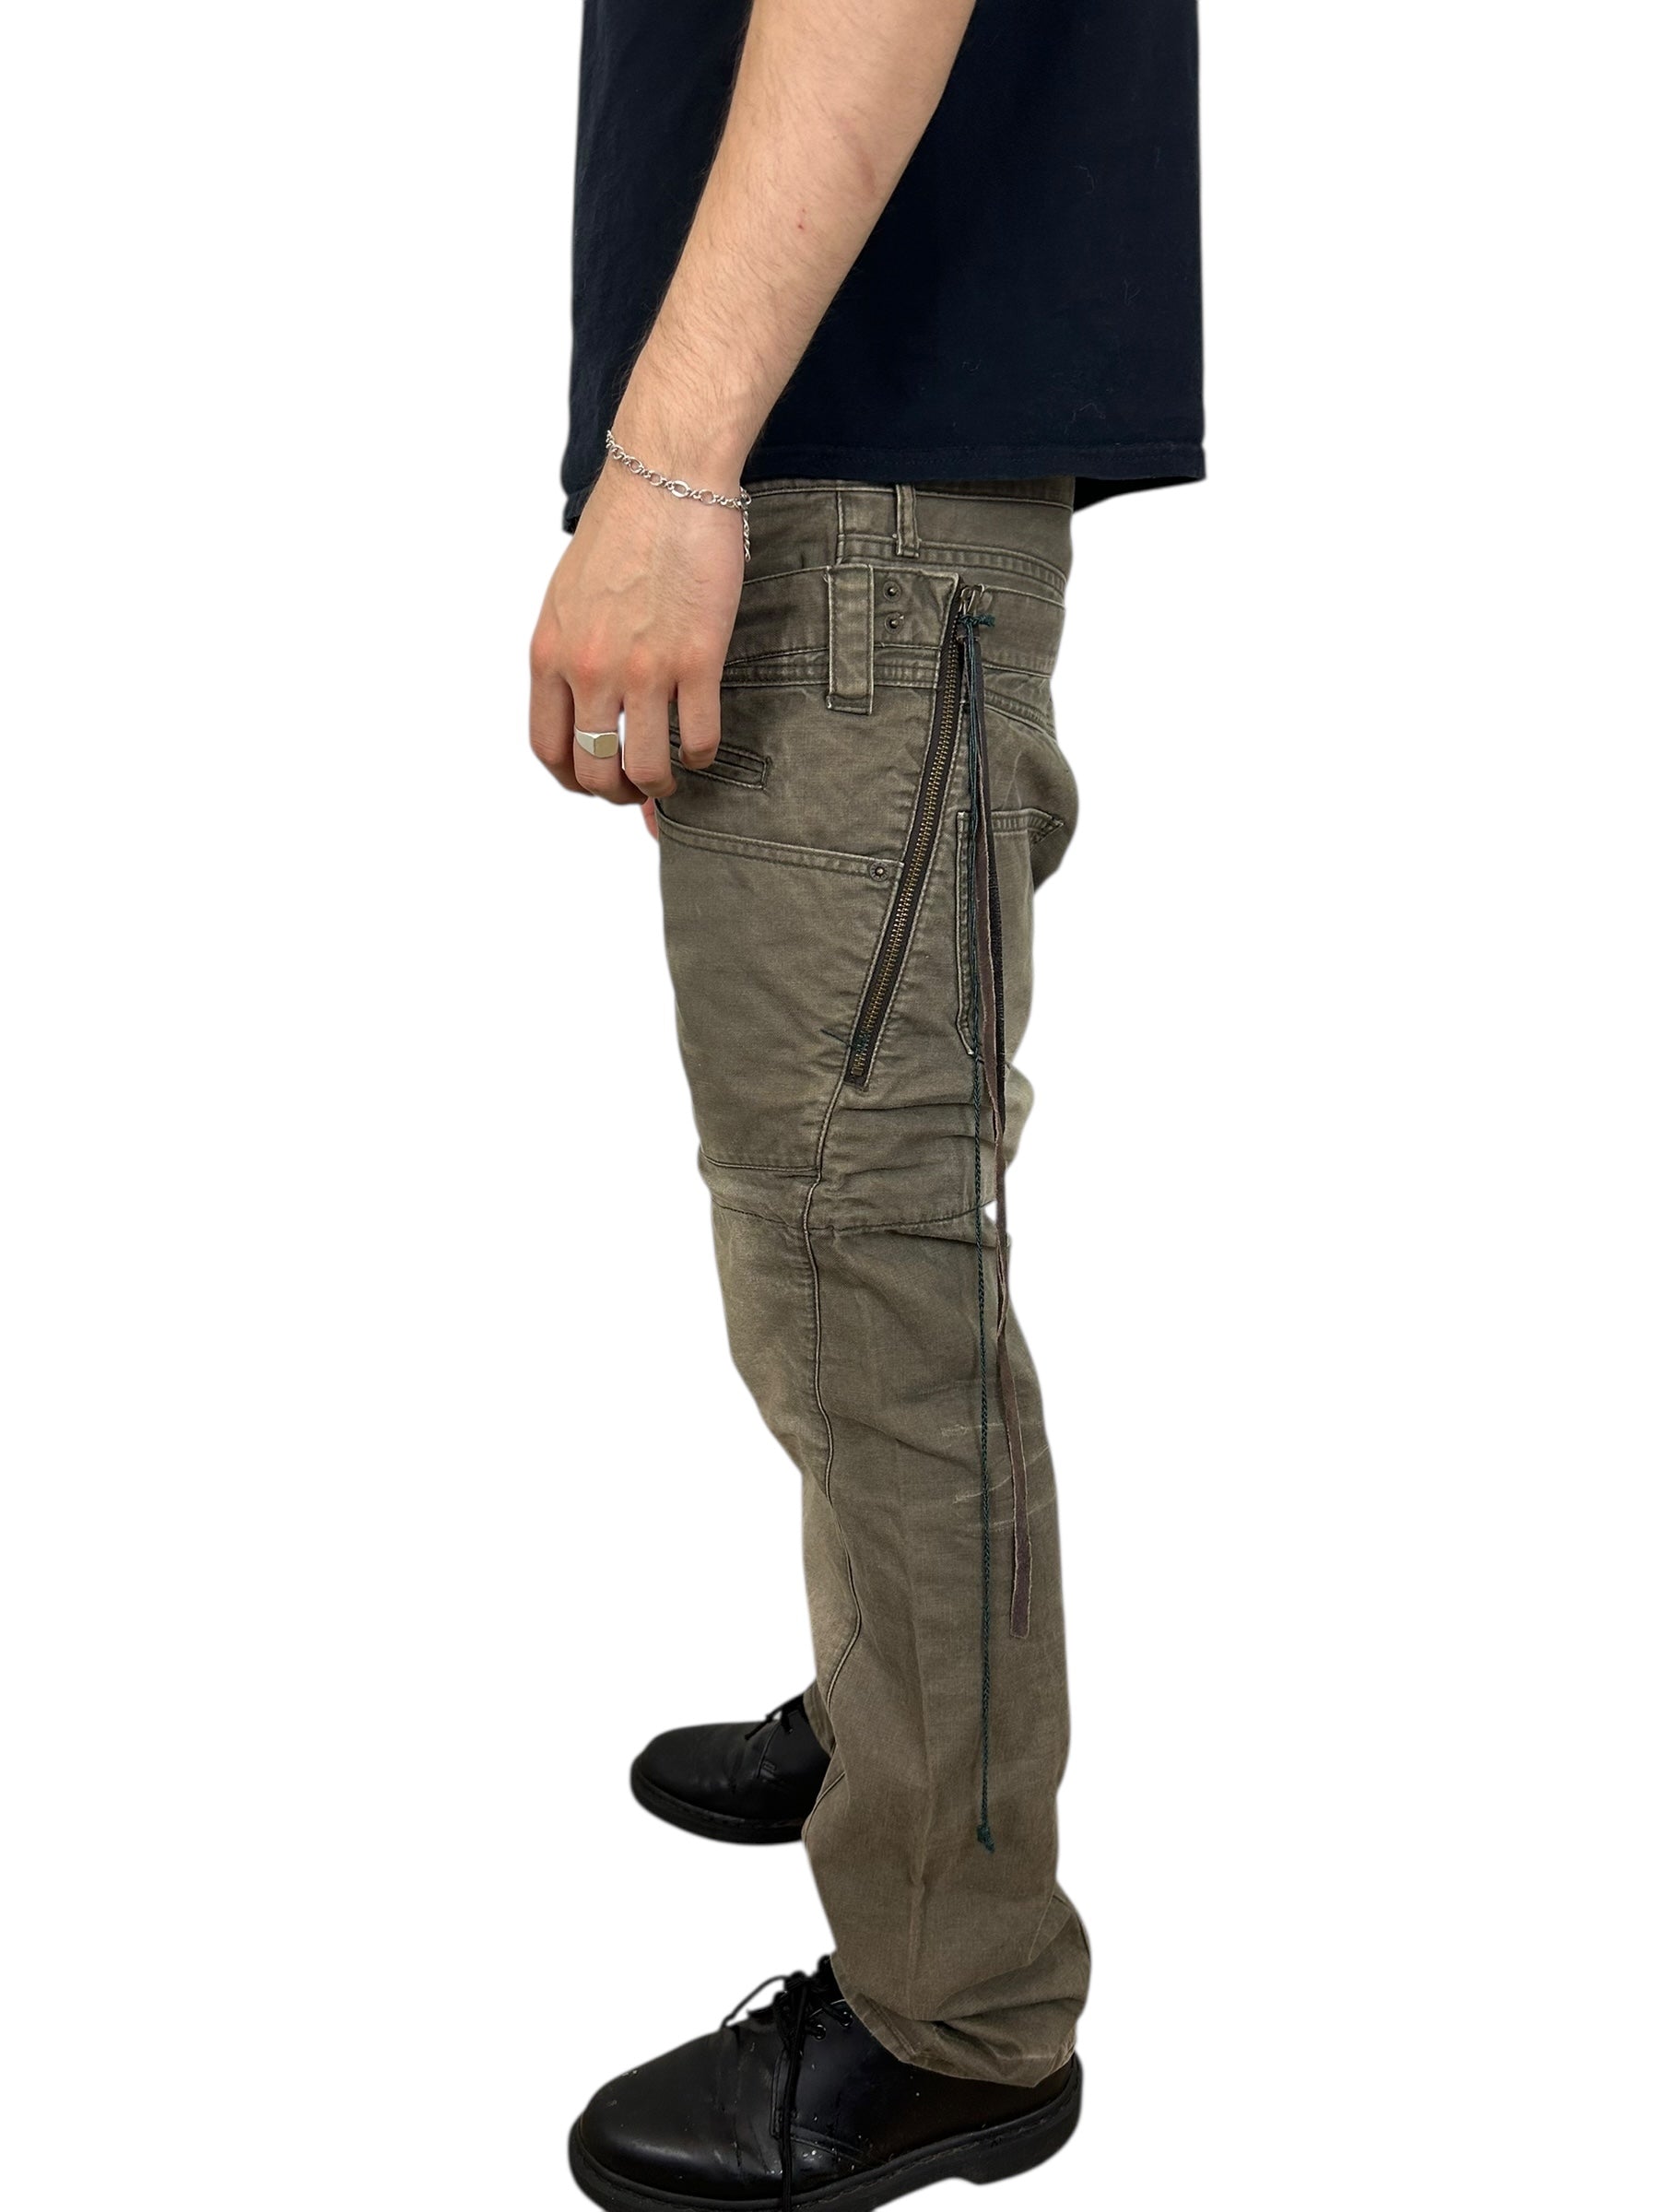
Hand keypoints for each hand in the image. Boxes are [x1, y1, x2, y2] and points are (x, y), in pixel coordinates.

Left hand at [528, 460, 743, 812]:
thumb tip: (587, 702)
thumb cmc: (622, 530)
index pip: (548, 748)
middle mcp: (589, 669)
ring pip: (645, 768)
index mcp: (550, 654)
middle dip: (616, 793)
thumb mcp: (568, 598)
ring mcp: (642, 668)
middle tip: (637, 789)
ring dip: (660, 787)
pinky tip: (704, 746)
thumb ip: (570, 653)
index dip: (572, 778)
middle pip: (593, 770)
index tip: (594, 780)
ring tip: (672, 778)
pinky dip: (703, 756)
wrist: (665, 480)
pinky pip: (699, 738)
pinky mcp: (695, 659)